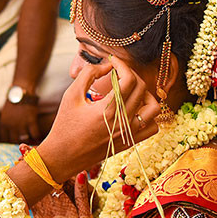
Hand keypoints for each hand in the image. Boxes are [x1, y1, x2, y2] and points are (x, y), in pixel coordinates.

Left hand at [0, 102, 41, 143]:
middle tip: (25, 143)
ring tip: (32, 140)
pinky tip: (38, 136)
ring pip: (25, 138)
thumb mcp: (5, 113)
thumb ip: (7, 123)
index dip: (10, 142)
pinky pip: (35, 134)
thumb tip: (11, 133)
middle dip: (20, 143)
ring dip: (29, 139)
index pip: (5, 139)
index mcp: (3, 123)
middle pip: (15, 140)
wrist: (21, 91)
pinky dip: (37, 136)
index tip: (15, 143)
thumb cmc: (14, 100)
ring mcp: (21, 123)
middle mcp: (11, 125)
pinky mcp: (31, 120)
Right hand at [39, 59, 159, 179]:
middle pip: (141, 88)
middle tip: (118, 73)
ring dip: (145, 94)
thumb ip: (88, 74)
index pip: (128, 79)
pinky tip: (134, 109)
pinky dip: (148, 115)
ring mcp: (129, 134)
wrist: (63, 156)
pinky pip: (152, 127)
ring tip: (131, 91)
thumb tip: (106, 66)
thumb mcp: (71, 95)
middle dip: (131, 74)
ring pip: (153, 107)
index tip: (113, 61)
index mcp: (107, 110)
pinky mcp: (130, 142)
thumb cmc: (64, 126)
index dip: (122, 64)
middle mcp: (122, 122)